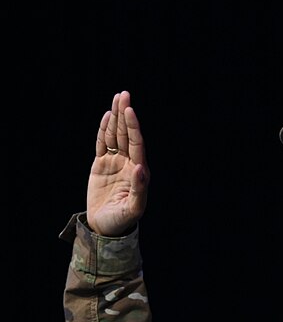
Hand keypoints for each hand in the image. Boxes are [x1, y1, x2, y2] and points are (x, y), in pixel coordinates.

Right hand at [86, 91, 149, 236]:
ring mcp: (115, 163)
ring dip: (116, 118)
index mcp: (138, 171)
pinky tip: (107, 117)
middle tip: (124, 94)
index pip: (136, 143)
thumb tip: (141, 168)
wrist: (106, 227)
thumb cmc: (123, 220)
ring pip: (115, 136)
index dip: (133, 127)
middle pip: (126, 134)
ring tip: (117, 98)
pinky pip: (103, 144)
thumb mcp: (134, 208)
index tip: (130, 110)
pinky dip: (104, 131)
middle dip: (125, 114)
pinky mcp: (101, 165)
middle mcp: (129, 163)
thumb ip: (139, 189)